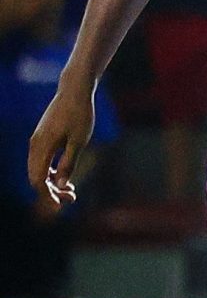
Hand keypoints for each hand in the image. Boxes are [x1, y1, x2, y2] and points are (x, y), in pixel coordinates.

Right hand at [26, 86, 93, 210]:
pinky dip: (51, 172)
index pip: (38, 179)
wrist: (73, 91)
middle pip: (36, 177)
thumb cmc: (80, 114)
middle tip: (72, 199)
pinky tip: (65, 178)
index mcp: (42, 147)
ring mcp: (37, 141)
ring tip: (71, 192)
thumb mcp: (79, 141)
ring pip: (38, 170)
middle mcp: (35, 145)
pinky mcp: (42, 138)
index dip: (48, 195)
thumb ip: (69, 162)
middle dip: (51, 192)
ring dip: (52, 183)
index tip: (61, 206)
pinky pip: (41, 162)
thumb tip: (62, 184)